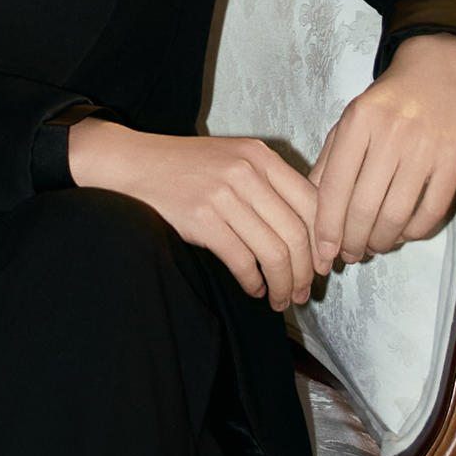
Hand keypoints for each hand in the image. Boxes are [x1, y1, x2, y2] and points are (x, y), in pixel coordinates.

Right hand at [66, 119, 320, 310]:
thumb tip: (306, 228)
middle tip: (305, 291)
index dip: (324, 240)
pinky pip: (242, 260)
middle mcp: (246, 173)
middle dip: (307, 271)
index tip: (324, 264)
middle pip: (296, 233)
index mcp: (260, 156)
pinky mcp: (201, 220)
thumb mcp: (232, 158)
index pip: (312, 202)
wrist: (130, 163)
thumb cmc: (182, 166)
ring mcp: (223, 196)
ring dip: (283, 283)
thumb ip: (268, 182)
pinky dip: (254, 282)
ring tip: (282, 298)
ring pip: (273, 252)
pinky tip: (254, 289)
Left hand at [309, 32, 455, 270]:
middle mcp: (390, 135)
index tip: (323, 251)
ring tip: (372, 247)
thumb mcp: (349, 122)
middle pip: (364, 206)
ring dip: (381, 241)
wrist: (437, 72)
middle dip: (353, 240)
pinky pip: (432, 210)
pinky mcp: (455, 160)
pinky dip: (414, 232)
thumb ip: (329, 162)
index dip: (326, 226)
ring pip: (397, 213)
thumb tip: (310, 210)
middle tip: (348, 255)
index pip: (334, 187)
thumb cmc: (385, 104)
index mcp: (357, 124)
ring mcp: (425, 148)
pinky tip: (402, 235)